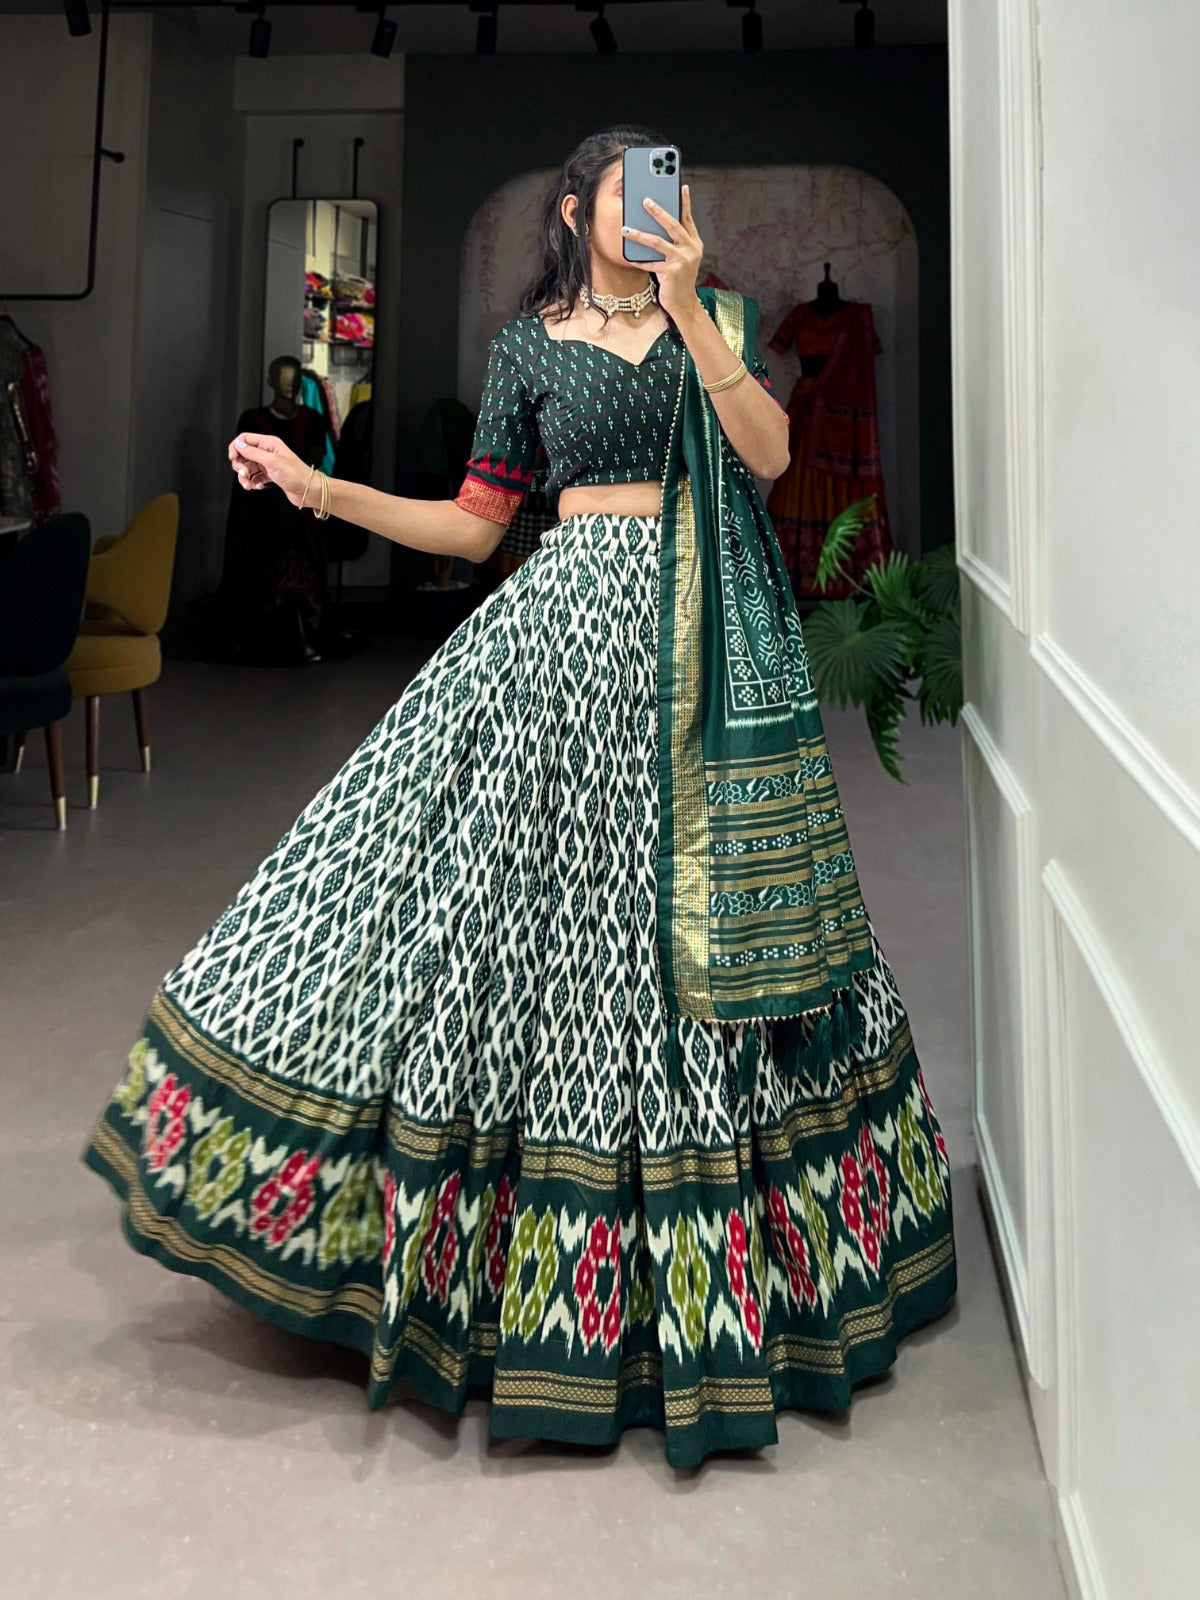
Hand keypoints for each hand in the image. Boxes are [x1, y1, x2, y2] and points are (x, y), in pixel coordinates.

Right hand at [227, 432, 313, 507]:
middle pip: (243, 454)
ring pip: (248, 468)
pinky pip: (255, 477)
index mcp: (269, 443)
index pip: (245, 439)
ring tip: (248, 485)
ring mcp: (268, 464)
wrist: (308, 490)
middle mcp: (267, 452)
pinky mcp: (270, 475)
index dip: (236, 448)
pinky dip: (252, 482)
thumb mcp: (271, 461)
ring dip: (244, 477)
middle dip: (239, 465)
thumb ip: (253, 452)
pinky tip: (256, 487)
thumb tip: (239, 445)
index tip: (233, 458)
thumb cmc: (296, 475)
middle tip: (243, 474)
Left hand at [621, 183, 701, 323]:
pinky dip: (638, 261)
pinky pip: (650, 263)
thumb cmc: (678, 279)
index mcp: (694, 243)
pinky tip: (628, 256)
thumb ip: (674, 242)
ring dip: (639, 234)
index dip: (684, 202)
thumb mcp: (681, 257)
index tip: (680, 185)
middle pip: (673, 225)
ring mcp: (682, 261)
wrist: (684, 303)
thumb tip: (654, 224)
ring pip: (658, 242)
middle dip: (658, 211)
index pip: (687, 218)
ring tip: (625, 229)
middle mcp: (691, 249)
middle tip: (645, 200)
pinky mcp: (672, 273)